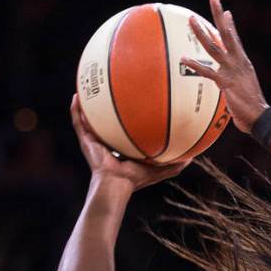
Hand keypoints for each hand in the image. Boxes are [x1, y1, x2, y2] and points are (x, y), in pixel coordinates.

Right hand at [71, 95, 188, 190]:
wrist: (117, 184)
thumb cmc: (137, 178)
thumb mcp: (160, 169)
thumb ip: (175, 163)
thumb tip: (194, 156)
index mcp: (123, 147)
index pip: (124, 130)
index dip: (128, 118)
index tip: (134, 102)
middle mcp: (107, 142)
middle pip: (105, 121)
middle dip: (106, 107)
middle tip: (110, 89)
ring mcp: (94, 141)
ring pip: (89, 119)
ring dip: (88, 104)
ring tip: (88, 86)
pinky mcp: (85, 141)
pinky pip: (78, 122)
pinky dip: (76, 110)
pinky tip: (76, 96)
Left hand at [181, 0, 266, 132]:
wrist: (260, 118)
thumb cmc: (251, 107)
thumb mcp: (244, 88)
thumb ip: (235, 81)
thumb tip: (227, 84)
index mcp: (243, 62)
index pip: (235, 39)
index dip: (230, 25)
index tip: (225, 11)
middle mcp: (239, 62)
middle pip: (227, 34)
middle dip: (219, 15)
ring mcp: (232, 71)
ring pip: (215, 47)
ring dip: (202, 33)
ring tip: (192, 19)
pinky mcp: (226, 83)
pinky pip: (208, 72)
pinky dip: (195, 65)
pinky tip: (183, 58)